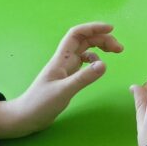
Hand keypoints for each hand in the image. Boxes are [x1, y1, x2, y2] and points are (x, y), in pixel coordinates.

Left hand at [0, 23, 123, 139]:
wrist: (26, 117)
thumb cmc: (40, 103)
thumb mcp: (63, 91)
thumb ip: (83, 78)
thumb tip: (104, 64)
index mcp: (61, 59)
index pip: (77, 34)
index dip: (93, 28)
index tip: (111, 30)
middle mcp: (64, 60)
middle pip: (85, 40)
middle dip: (102, 39)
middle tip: (120, 48)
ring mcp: (66, 69)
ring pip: (86, 50)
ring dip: (101, 47)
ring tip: (115, 52)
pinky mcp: (68, 78)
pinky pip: (84, 62)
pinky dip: (95, 60)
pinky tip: (99, 66)